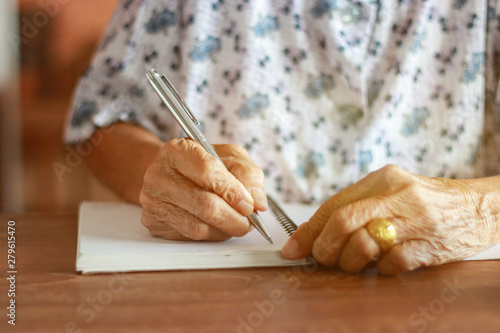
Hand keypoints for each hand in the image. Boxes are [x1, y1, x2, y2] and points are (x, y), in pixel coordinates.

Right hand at [140, 138, 266, 240]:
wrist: (172, 174)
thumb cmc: (204, 164)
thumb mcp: (230, 157)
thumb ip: (248, 174)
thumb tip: (258, 202)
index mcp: (178, 150)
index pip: (208, 172)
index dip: (233, 192)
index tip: (249, 204)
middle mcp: (159, 174)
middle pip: (205, 205)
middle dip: (235, 218)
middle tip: (249, 222)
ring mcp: (153, 200)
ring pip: (198, 227)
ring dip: (225, 230)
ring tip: (235, 223)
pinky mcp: (153, 222)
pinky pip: (190, 237)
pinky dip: (211, 235)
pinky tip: (217, 226)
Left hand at [282, 165, 497, 274]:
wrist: (476, 207)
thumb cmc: (426, 201)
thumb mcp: (389, 192)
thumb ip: (353, 207)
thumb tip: (311, 232)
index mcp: (382, 179)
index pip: (334, 205)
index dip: (308, 231)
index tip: (293, 248)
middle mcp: (397, 196)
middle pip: (343, 222)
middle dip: (324, 247)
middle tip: (322, 259)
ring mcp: (415, 220)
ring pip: (363, 244)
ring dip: (350, 261)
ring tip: (353, 263)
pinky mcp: (430, 245)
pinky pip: (391, 263)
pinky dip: (380, 269)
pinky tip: (383, 264)